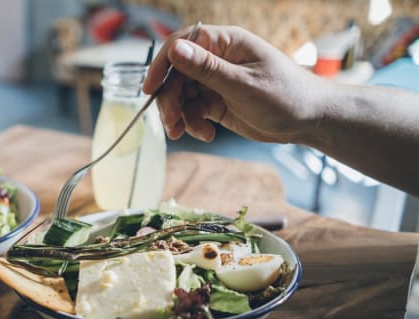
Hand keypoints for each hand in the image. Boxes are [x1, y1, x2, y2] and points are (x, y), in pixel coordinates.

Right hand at [144, 25, 327, 142]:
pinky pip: (192, 110)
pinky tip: (206, 134)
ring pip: (180, 95)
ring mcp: (215, 81)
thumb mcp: (243, 84)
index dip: (162, 66)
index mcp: (226, 42)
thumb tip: (176, 49)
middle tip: (171, 123)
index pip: (182, 45)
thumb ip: (207, 69)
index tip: (150, 89)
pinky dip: (192, 123)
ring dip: (179, 115)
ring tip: (187, 133)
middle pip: (176, 74)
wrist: (310, 120)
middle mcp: (217, 59)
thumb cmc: (287, 95)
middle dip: (170, 99)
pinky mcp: (216, 101)